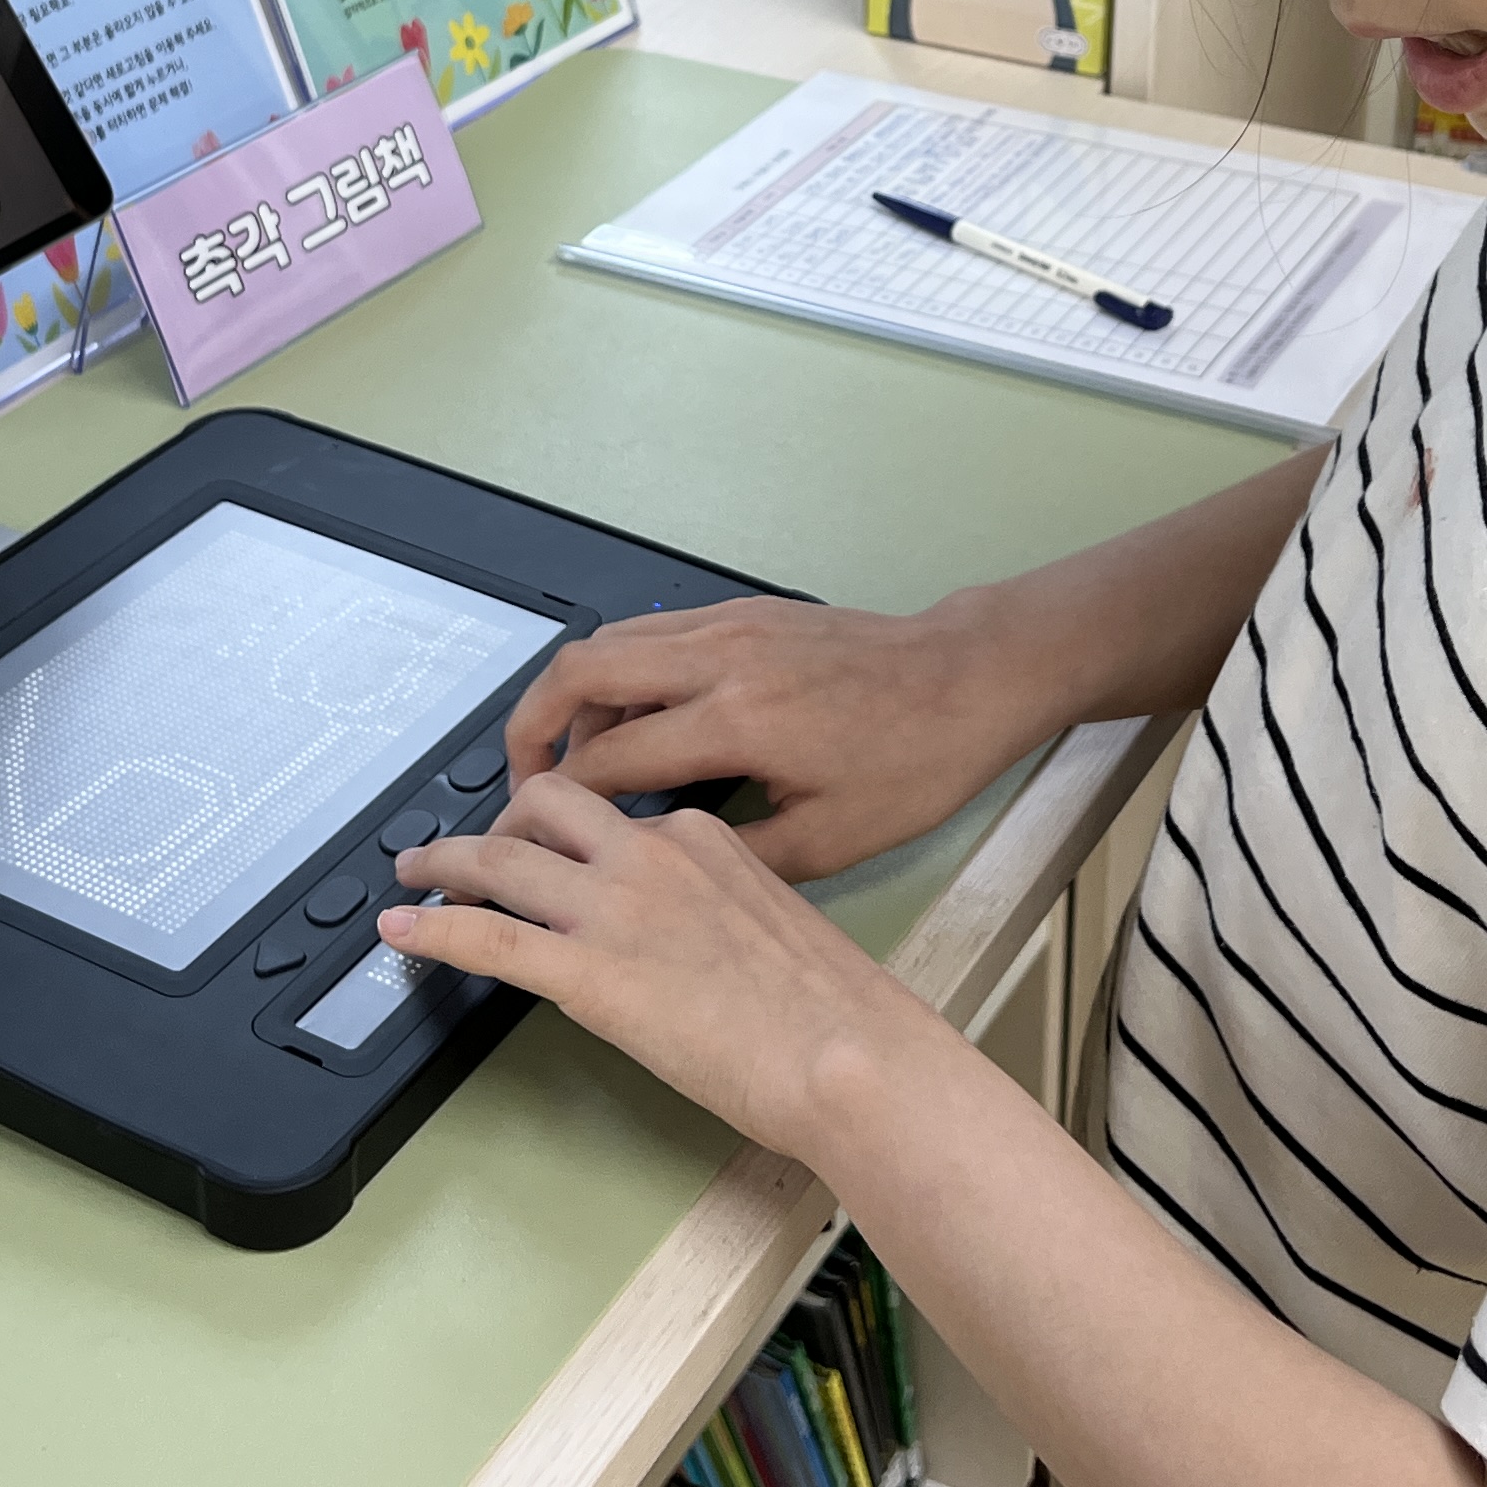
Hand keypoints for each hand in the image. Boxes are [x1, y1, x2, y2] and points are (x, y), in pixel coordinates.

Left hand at [384, 770, 958, 1162]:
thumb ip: (722, 911)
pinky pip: (488, 938)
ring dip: (444, 861)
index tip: (551, 843)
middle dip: (497, 820)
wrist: (849, 1055)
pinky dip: (432, 932)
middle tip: (469, 847)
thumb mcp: (778, 926)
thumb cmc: (834, 1011)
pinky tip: (401, 934)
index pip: (617, 815)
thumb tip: (689, 939)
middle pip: (546, 807)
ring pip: (500, 858)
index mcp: (703, 839)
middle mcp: (651, 856)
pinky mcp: (587, 974)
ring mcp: (615, 910)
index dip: (569, 830)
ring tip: (413, 872)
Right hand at [499, 594, 1050, 880]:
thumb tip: (665, 875)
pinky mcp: (744, 612)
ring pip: (607, 643)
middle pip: (578, 675)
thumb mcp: (830, 842)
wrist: (968, 679)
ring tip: (571, 756)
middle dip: (529, 728)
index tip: (537, 837)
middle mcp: (721, 660)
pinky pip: (651, 631)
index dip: (556, 806)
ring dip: (571, 697)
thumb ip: (735, 859)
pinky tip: (632, 717)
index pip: (606, 762)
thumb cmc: (914, 761)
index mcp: (736, 722)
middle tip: (518, 782)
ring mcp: (730, 625)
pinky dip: (618, 670)